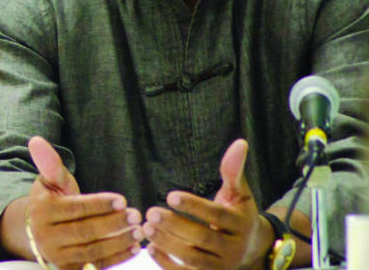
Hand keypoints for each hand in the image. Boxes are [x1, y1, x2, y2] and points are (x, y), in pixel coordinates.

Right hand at [21, 136, 141, 268]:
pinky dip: (116, 259)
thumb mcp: (49, 181)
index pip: (76, 208)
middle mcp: (46, 237)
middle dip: (113, 224)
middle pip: (85, 231)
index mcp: (42, 211)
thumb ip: (50, 163)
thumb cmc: (51, 200)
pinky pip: (95, 266)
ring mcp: (57, 257)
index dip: (100, 204)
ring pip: (92, 251)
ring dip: (119, 242)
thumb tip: (36, 140)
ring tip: (139, 231)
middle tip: (136, 215)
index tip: (122, 199)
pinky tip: (133, 248)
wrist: (37, 231)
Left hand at [144, 139, 272, 269]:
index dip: (194, 206)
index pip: (216, 216)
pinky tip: (149, 249)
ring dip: (167, 244)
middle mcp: (233, 248)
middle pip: (202, 239)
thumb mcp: (239, 194)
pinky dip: (167, 265)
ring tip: (146, 228)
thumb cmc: (238, 215)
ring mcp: (221, 267)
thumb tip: (240, 142)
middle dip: (175, 226)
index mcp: (241, 224)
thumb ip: (233, 171)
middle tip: (151, 212)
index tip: (170, 195)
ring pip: (193, 259)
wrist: (253, 251)